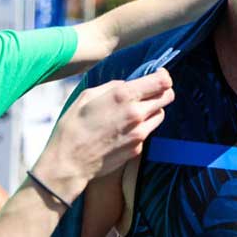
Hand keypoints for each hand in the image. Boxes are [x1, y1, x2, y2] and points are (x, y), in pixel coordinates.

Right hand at [30, 69, 173, 202]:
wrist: (69, 162)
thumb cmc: (73, 126)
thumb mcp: (88, 95)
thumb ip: (112, 86)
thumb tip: (127, 84)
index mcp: (123, 96)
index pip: (161, 82)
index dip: (163, 76)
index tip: (159, 75)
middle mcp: (136, 114)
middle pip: (167, 96)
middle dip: (163, 91)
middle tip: (152, 91)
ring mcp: (139, 133)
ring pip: (160, 114)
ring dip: (153, 109)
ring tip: (137, 110)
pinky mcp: (138, 148)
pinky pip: (148, 131)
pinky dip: (142, 127)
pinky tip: (125, 129)